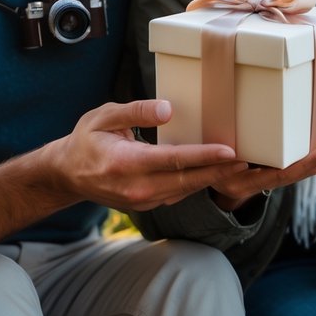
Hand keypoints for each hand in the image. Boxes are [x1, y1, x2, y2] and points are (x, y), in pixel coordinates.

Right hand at [56, 99, 249, 211]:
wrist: (67, 174)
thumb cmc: (86, 140)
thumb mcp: (104, 116)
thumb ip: (136, 111)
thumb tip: (168, 110)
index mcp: (125, 163)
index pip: (173, 159)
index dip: (204, 155)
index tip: (229, 150)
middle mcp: (136, 187)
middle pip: (186, 180)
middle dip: (219, 171)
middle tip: (247, 160)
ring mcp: (142, 200)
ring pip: (185, 190)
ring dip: (213, 179)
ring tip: (239, 166)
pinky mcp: (146, 204)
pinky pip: (177, 194)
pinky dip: (198, 184)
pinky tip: (215, 173)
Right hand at [209, 110, 315, 211]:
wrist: (222, 184)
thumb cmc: (216, 172)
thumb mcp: (214, 172)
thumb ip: (222, 166)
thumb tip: (235, 158)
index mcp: (262, 179)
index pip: (290, 173)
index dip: (309, 163)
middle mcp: (278, 176)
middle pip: (310, 166)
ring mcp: (287, 168)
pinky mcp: (291, 161)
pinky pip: (315, 155)